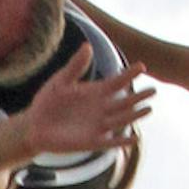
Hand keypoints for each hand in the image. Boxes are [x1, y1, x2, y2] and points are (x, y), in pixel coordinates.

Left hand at [20, 49, 153, 158]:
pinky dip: (121, 140)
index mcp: (95, 92)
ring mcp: (97, 125)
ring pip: (121, 120)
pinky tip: (134, 138)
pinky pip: (110, 141)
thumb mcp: (60, 81)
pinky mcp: (91, 142)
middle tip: (154, 90)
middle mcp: (101, 109)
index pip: (117, 82)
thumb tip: (88, 46)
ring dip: (135, 115)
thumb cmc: (47, 102)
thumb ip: (75, 66)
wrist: (34, 126)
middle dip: (139, 97)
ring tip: (149, 109)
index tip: (142, 66)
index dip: (129, 75)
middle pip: (125, 102)